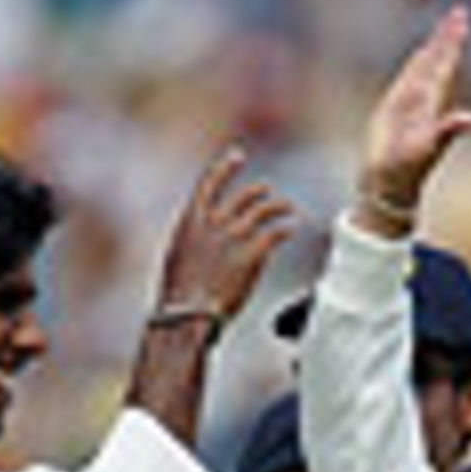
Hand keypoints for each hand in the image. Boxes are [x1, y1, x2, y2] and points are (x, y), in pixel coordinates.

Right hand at [154, 146, 295, 329]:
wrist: (187, 315)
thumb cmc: (179, 297)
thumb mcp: (179, 261)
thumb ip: (196, 243)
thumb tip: (213, 242)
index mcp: (192, 221)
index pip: (210, 182)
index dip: (226, 166)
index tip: (237, 156)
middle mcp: (215, 222)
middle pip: (244, 197)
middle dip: (259, 192)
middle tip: (268, 192)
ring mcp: (234, 237)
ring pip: (264, 210)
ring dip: (280, 206)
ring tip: (290, 209)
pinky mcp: (251, 254)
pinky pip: (275, 234)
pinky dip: (285, 229)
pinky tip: (291, 229)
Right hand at [355, 5, 470, 233]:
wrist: (388, 186)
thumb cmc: (407, 171)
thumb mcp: (429, 148)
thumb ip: (449, 130)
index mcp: (434, 105)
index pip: (446, 65)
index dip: (452, 42)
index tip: (462, 19)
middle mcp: (424, 101)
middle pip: (438, 61)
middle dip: (447, 37)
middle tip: (459, 11)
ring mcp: (409, 104)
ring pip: (424, 68)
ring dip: (434, 47)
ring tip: (444, 27)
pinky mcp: (392, 110)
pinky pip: (407, 79)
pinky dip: (415, 64)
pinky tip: (420, 54)